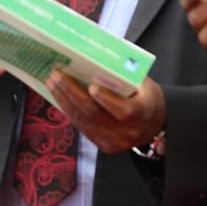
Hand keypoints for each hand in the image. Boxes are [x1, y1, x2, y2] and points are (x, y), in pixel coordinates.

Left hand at [47, 71, 165, 154]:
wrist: (153, 124)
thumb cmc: (146, 97)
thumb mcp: (144, 84)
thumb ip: (125, 76)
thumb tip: (97, 59)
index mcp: (143, 114)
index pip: (124, 110)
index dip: (107, 100)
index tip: (92, 86)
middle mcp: (128, 132)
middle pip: (95, 115)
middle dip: (73, 93)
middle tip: (57, 75)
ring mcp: (115, 142)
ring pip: (84, 122)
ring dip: (65, 101)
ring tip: (52, 83)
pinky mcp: (104, 146)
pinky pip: (83, 127)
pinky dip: (70, 111)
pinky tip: (60, 97)